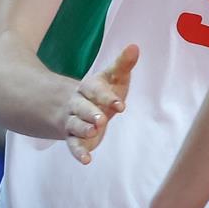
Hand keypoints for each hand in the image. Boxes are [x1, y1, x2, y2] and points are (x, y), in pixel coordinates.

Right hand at [64, 44, 138, 163]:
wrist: (74, 107)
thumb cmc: (101, 91)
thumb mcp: (112, 78)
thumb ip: (123, 64)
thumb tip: (135, 46)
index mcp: (88, 87)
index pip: (94, 89)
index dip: (106, 96)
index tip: (121, 106)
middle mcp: (77, 103)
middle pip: (81, 107)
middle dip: (90, 113)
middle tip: (101, 120)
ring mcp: (73, 121)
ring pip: (75, 125)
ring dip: (83, 129)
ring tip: (94, 131)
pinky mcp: (74, 137)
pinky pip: (73, 145)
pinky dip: (78, 153)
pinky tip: (86, 160)